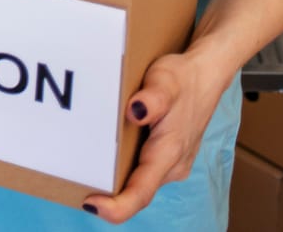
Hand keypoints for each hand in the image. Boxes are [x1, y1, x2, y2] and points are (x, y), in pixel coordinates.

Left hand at [82, 46, 229, 221]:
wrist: (205, 76)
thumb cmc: (183, 79)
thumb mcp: (166, 81)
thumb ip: (153, 98)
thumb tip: (135, 111)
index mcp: (170, 153)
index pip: (142, 192)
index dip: (117, 207)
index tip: (91, 204)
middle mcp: (172, 165)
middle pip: (137, 192)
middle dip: (109, 199)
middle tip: (77, 189)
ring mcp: (171, 164)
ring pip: (140, 183)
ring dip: (116, 186)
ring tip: (85, 177)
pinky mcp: (167, 158)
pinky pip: (143, 172)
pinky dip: (124, 172)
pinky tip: (105, 160)